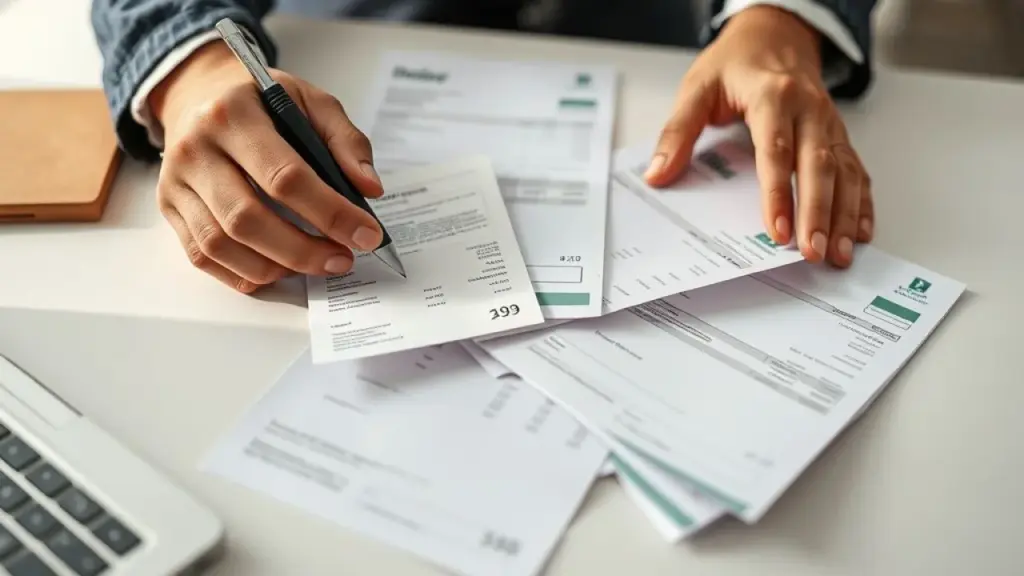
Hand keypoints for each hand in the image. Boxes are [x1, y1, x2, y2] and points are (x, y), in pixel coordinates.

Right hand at [149, 42, 383, 292]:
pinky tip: (278, 270)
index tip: (366, 234)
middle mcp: (195, 149)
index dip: (330, 213)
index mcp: (233, 115)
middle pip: (247, 218)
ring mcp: (176, 182)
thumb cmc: (260, 99)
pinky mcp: (169, 207)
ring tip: (315, 265)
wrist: (198, 89)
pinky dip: (243, 273)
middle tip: (343, 259)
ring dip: (275, 267)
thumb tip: (369, 190)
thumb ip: (346, 141)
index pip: (285, 176)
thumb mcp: (309, 99)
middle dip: (303, 250)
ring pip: (220, 244)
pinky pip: (201, 255)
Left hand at [645, 6, 872, 267]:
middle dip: (818, 213)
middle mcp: (809, 109)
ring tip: (839, 253)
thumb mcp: (696, 89)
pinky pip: (856, 169)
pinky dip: (860, 201)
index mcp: (773, 96)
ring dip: (843, 215)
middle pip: (818, 166)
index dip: (778, 194)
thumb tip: (657, 173)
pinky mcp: (838, 135)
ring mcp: (828, 123)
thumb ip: (677, 133)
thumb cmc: (735, 64)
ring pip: (844, 171)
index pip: (776, 151)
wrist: (774, 34)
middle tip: (812, 251)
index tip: (778, 230)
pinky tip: (860, 230)